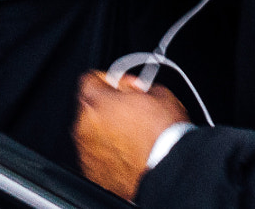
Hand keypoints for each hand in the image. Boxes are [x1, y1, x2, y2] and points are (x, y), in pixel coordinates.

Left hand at [75, 70, 188, 201]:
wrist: (168, 169)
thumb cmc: (164, 134)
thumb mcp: (158, 93)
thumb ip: (135, 87)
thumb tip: (133, 90)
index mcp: (97, 102)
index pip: (89, 80)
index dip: (108, 80)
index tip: (120, 86)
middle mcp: (85, 127)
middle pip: (89, 107)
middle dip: (107, 106)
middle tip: (131, 110)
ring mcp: (87, 153)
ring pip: (91, 133)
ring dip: (107, 131)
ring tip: (133, 136)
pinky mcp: (93, 173)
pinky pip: (96, 156)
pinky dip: (109, 153)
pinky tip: (130, 153)